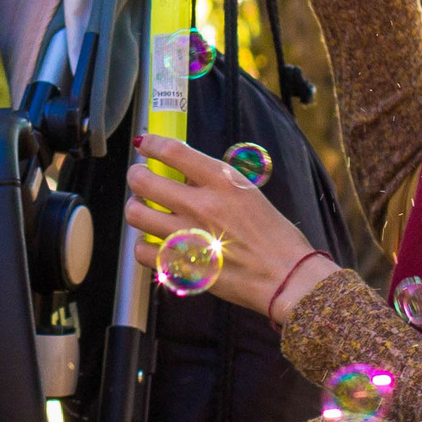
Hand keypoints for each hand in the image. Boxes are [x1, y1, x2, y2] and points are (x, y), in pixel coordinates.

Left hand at [125, 133, 338, 324]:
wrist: (285, 277)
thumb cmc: (273, 236)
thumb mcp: (248, 193)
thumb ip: (213, 181)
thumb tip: (182, 170)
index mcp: (222, 182)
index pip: (173, 151)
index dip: (151, 144)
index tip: (144, 144)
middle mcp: (201, 206)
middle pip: (144, 181)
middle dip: (135, 175)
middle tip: (139, 178)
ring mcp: (188, 237)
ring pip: (136, 213)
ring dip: (136, 208)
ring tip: (143, 209)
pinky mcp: (182, 266)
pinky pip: (142, 250)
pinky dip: (143, 245)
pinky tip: (154, 242)